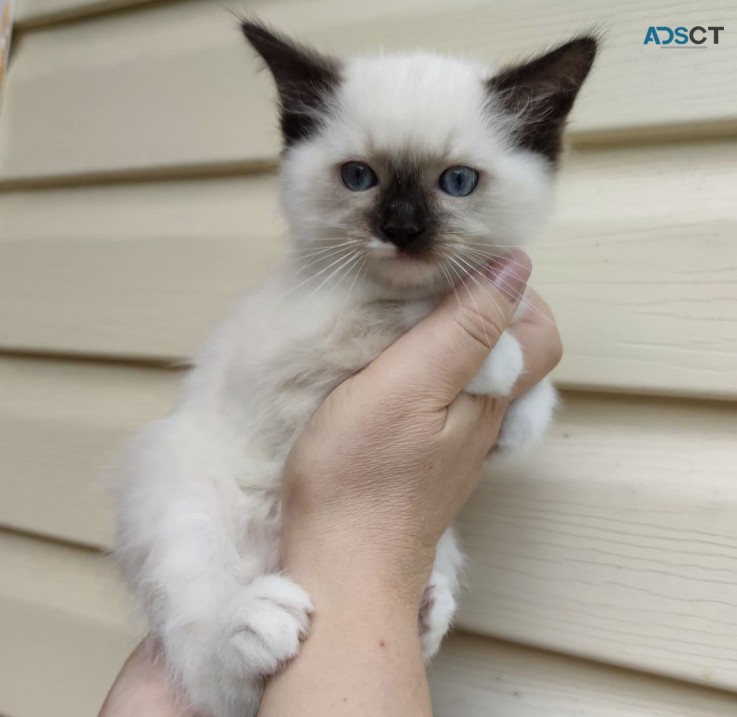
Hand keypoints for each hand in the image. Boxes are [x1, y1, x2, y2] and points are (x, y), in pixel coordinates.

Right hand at [281, 250, 560, 607]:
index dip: (513, 293)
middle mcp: (482, 422)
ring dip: (446, 341)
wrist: (340, 565)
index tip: (458, 273)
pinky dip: (424, 374)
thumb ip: (464, 326)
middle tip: (419, 295)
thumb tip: (516, 267)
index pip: (539, 333)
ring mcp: (453, 447)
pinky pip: (441, 403)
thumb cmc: (364, 473)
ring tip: (397, 325)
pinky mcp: (422, 462)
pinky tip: (386, 375)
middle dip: (476, 311)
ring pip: (472, 377)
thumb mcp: (410, 382)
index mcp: (489, 396)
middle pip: (508, 353)